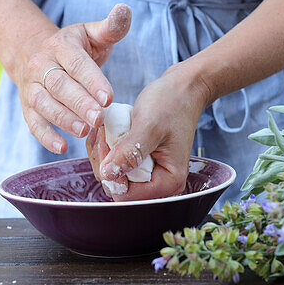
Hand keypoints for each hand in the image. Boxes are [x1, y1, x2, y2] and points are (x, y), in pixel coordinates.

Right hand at [11, 5, 132, 154]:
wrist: (33, 52)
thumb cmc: (73, 46)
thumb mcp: (91, 33)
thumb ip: (110, 27)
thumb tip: (125, 10)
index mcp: (61, 46)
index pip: (76, 64)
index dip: (92, 81)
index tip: (109, 97)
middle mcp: (42, 66)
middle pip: (59, 86)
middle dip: (79, 104)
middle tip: (98, 119)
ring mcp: (32, 87)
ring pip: (44, 104)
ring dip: (63, 120)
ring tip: (84, 131)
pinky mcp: (27, 106)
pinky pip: (33, 123)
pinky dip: (45, 137)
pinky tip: (61, 147)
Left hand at [89, 64, 209, 198]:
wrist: (181, 89)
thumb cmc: (171, 103)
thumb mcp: (149, 126)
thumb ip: (129, 152)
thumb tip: (108, 174)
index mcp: (168, 181)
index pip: (126, 195)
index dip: (110, 173)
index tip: (105, 144)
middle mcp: (160, 184)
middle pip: (117, 188)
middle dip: (104, 162)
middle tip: (102, 134)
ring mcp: (149, 175)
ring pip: (113, 177)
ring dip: (103, 155)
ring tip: (104, 130)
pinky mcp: (141, 165)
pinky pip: (116, 166)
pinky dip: (107, 151)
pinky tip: (106, 133)